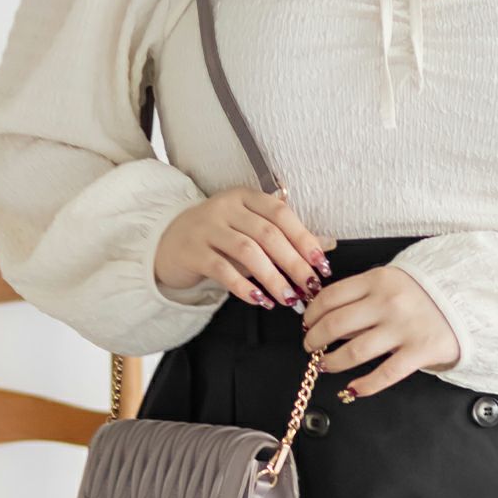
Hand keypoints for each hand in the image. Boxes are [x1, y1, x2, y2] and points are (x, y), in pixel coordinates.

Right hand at [153, 187, 336, 308]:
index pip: (281, 213)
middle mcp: (225, 207)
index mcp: (245, 197)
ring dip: (272, 277)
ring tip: (289, 298)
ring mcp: (206, 227)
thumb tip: (329, 244)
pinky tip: (260, 300)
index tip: (322, 264)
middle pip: (267, 234)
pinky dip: (244, 287)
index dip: (305, 238)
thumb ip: (288, 236)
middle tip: (311, 287)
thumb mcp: (252, 230)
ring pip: (247, 251)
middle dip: (294, 263)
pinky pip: (222, 270)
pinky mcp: (192, 251)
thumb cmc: (219, 237)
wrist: (169, 243)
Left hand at [301, 265, 460, 398]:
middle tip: (310, 346)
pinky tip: (353, 389)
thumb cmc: (425, 293)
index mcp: (378, 280)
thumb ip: (363, 294)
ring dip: (332, 362)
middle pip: (335, 325)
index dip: (312, 314)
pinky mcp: (419, 351)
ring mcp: (404, 328)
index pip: (331, 297)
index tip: (307, 323)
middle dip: (315, 340)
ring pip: (353, 352)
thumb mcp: (392, 281)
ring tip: (325, 365)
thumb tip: (325, 315)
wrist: (468, 301)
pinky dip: (364, 385)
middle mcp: (388, 303)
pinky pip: (384, 374)